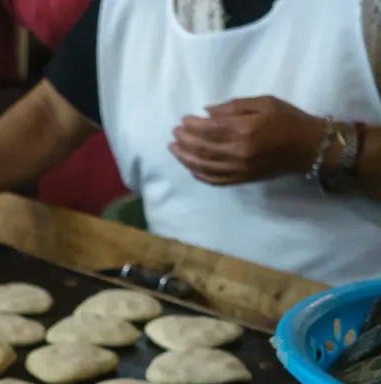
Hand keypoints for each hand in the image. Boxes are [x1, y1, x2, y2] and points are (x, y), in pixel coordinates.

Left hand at [169, 96, 325, 184]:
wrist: (310, 147)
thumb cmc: (288, 120)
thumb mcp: (264, 103)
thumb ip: (233, 107)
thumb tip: (206, 112)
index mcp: (245, 130)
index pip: (208, 129)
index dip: (191, 126)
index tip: (182, 120)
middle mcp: (239, 152)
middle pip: (201, 148)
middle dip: (184, 141)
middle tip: (174, 134)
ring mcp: (239, 169)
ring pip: (203, 166)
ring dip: (185, 158)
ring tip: (174, 149)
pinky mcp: (242, 179)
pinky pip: (214, 180)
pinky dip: (199, 174)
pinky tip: (190, 166)